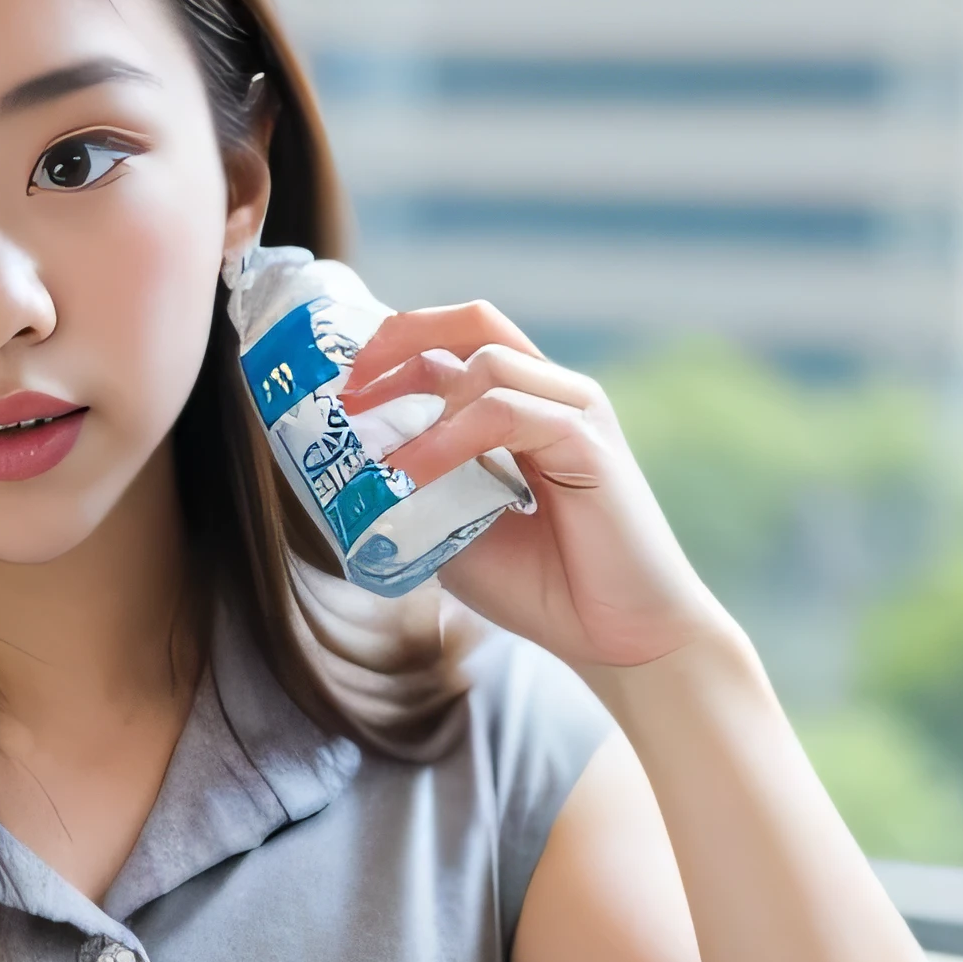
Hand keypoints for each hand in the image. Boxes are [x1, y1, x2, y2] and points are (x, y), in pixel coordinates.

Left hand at [341, 301, 730, 673]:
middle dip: (400, 341)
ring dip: (418, 406)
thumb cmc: (544, 589)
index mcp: (526, 407)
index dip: (397, 346)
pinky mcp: (589, 444)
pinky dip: (449, 440)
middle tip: (347, 391)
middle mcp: (554, 396)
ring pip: (487, 363)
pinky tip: (411, 476)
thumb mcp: (456, 533)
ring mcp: (577, 414)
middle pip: (475, 322)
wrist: (618, 639)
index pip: (462, 339)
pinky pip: (508, 414)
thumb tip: (352, 475)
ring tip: (377, 461)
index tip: (344, 387)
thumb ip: (420, 491)